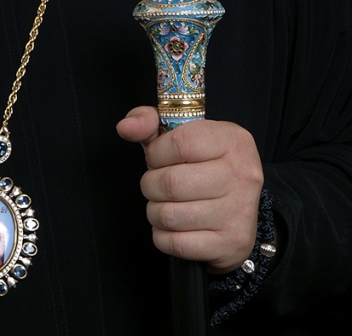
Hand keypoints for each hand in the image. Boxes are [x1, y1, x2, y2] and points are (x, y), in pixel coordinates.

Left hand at [117, 106, 262, 272]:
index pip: (180, 143)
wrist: (239, 206)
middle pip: (171, 183)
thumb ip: (150, 123)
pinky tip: (173, 225)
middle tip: (155, 183)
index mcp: (232, 141)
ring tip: (163, 203)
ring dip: (155, 211)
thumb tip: (126, 127)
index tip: (156, 157)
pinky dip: (163, 235)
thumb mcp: (182, 133)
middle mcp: (242, 175)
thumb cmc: (204, 164)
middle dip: (150, 184)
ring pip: (170, 215)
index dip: (156, 152)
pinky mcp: (230, 244)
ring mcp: (238, 212)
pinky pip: (176, 243)